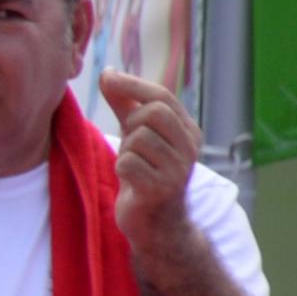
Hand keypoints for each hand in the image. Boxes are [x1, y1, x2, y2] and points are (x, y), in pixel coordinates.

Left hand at [102, 71, 200, 247]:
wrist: (155, 223)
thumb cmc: (144, 174)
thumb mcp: (136, 135)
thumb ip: (125, 104)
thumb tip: (109, 71)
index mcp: (188, 131)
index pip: (162, 96)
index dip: (132, 83)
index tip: (106, 76)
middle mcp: (190, 147)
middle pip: (153, 112)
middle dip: (131, 123)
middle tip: (131, 144)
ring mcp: (179, 169)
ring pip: (137, 139)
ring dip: (126, 151)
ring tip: (134, 167)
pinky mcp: (162, 189)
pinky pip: (127, 163)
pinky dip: (121, 169)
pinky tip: (131, 182)